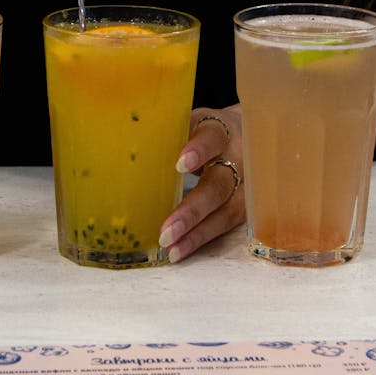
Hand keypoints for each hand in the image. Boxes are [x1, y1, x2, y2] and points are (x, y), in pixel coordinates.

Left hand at [158, 105, 244, 262]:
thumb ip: (169, 133)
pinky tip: (178, 250)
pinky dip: (199, 240)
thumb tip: (126, 143)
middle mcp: (239, 159)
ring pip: (224, 212)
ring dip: (195, 233)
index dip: (198, 151)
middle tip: (166, 228)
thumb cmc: (205, 132)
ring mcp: (246, 187)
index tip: (179, 165)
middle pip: (219, 185)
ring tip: (170, 247)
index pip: (212, 138)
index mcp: (222, 130)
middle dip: (193, 209)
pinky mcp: (244, 208)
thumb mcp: (192, 124)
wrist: (248, 136)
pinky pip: (223, 226)